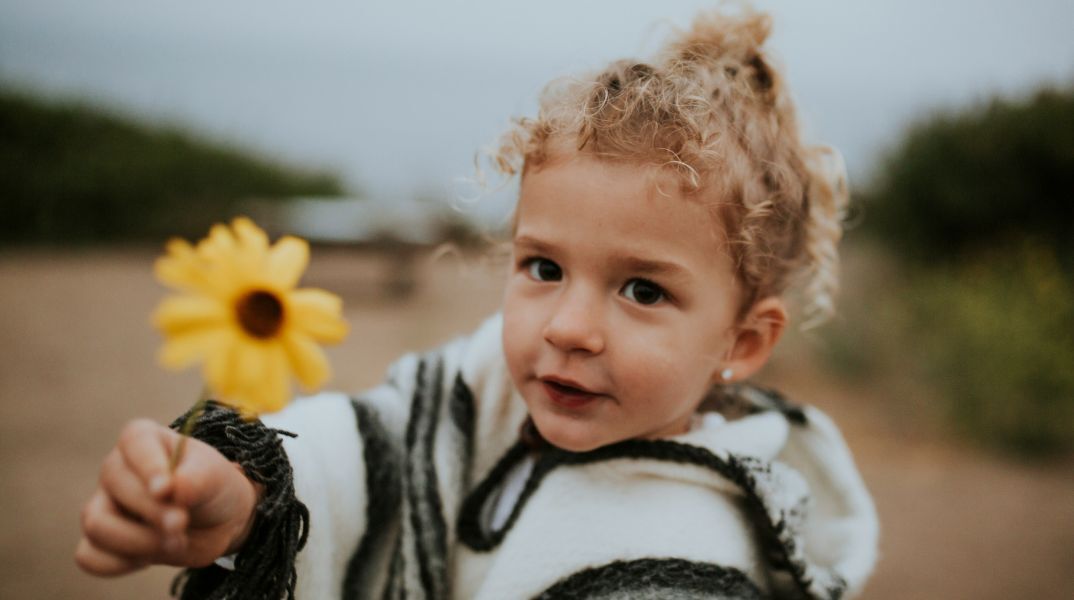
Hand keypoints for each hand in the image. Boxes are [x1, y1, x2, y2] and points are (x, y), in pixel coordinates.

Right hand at [75, 418, 259, 575]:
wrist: (217, 521)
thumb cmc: (212, 488)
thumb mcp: (215, 478)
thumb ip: (196, 479)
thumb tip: (173, 488)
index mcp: (144, 439)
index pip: (135, 441)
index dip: (148, 465)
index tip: (166, 490)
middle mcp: (116, 468)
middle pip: (115, 485)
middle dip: (152, 510)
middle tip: (181, 524)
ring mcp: (102, 504)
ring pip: (96, 523)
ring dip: (137, 541)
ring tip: (175, 543)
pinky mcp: (98, 541)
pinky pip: (90, 556)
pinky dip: (120, 563)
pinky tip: (150, 557)